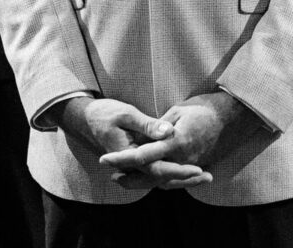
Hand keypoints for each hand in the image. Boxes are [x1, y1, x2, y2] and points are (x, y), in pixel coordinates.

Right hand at [60, 97, 209, 190]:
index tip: (198, 170)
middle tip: (207, 176)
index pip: (157, 170)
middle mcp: (130, 167)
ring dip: (180, 179)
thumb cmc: (105, 113)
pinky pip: (155, 172)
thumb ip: (149, 125)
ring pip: (159, 179)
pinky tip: (188, 171)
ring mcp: (132, 167)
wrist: (85, 119)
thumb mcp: (127, 114)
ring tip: (204, 176)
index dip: (178, 171)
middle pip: (161, 179)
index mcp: (129, 157)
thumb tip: (170, 132)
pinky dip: (171, 173)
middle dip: (185, 179)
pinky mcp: (135, 162)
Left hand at [99, 91, 259, 186]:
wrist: (232, 115)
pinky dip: (160, 181)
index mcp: (176, 142)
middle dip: (130, 177)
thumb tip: (146, 137)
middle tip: (112, 176)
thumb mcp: (179, 110)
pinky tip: (150, 179)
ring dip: (143, 182)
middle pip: (151, 175)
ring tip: (124, 180)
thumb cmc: (205, 108)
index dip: (122, 158)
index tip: (105, 159)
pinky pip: (174, 178)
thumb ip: (160, 126)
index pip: (143, 154)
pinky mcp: (195, 164)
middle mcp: (182, 157)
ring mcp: (190, 163)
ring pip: (162, 180)